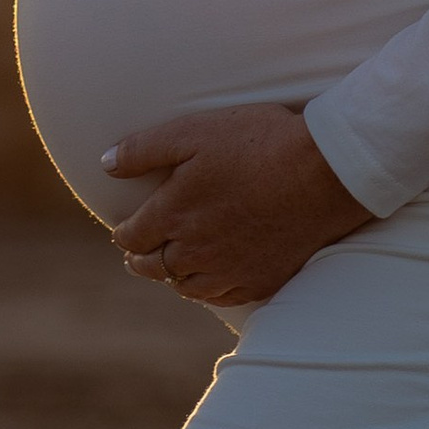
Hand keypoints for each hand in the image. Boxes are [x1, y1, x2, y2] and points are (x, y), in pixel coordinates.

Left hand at [107, 103, 371, 306]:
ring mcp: (229, 270)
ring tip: (168, 270)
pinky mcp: (261, 280)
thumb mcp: (193, 131)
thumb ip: (143, 149)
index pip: (133, 235)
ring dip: (171, 278)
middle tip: (136, 256)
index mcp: (174, 213)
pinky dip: (207, 292)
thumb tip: (106, 163)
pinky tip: (208, 284)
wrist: (323, 172)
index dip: (124, 233)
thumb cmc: (258, 143)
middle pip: (154, 266)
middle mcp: (195, 250)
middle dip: (140, 260)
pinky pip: (222, 298)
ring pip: (185, 286)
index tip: (122, 231)